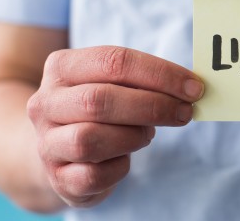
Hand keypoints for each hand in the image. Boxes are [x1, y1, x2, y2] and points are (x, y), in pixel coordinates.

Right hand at [27, 46, 203, 206]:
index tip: (194, 87)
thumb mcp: (114, 83)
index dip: (159, 74)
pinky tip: (126, 159)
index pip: (113, 61)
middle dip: (153, 105)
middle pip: (99, 100)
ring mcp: (46, 142)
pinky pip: (93, 175)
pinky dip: (119, 167)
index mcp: (61, 67)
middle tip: (185, 112)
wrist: (58, 148)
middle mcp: (46, 103)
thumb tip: (191, 87)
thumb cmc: (99, 108)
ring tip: (148, 134)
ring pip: (89, 139)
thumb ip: (145, 80)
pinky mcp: (58, 178)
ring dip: (132, 136)